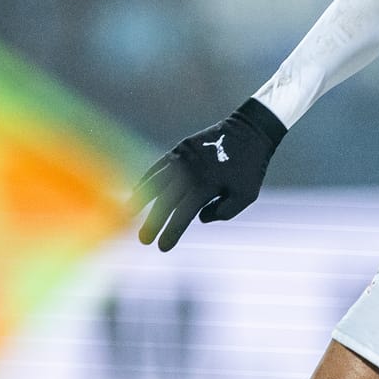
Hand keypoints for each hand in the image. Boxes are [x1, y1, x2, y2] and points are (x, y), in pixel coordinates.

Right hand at [131, 98, 286, 250]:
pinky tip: (137, 188)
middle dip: (153, 222)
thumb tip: (199, 218)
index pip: (183, 215)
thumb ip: (225, 211)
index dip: (172, 232)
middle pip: (165, 202)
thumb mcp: (246, 195)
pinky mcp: (181, 148)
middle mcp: (190, 173)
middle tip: (143, 240)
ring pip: (156, 181)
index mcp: (207, 186)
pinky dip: (147, 178)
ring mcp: (183, 159)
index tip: (162, 247)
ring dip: (141, 198)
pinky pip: (158, 165)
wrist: (251, 131)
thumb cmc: (250, 168)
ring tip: (128, 212)